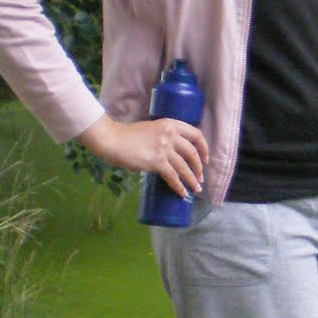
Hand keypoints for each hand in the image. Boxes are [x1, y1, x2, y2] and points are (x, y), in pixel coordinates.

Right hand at [77, 114, 208, 197]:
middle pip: (192, 153)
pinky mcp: (156, 161)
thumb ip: (163, 138)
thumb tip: (171, 155)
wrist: (112, 139)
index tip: (205, 159)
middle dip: (199, 168)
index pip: (196, 134)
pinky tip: (182, 193)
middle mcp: (170, 134)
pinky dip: (179, 186)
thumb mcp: (151, 130)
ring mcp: (164, 148)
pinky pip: (172, 177)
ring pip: (184, 167)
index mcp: (170, 124)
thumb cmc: (127, 135)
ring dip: (192, 180)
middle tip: (200, 178)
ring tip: (195, 189)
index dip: (204, 148)